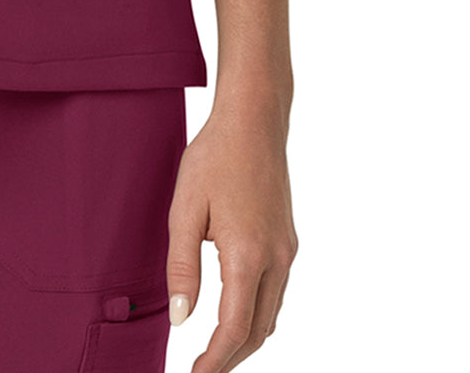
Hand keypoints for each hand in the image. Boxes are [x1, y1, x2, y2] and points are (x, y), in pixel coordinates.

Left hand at [165, 92, 297, 371]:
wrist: (254, 121)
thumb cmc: (214, 158)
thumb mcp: (185, 209)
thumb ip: (182, 268)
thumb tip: (181, 319)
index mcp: (247, 255)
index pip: (234, 327)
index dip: (215, 360)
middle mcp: (276, 260)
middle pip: (258, 330)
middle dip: (231, 357)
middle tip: (202, 370)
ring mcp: (287, 250)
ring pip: (271, 314)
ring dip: (245, 338)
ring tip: (215, 350)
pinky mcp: (289, 240)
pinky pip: (276, 292)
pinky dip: (256, 313)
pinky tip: (234, 311)